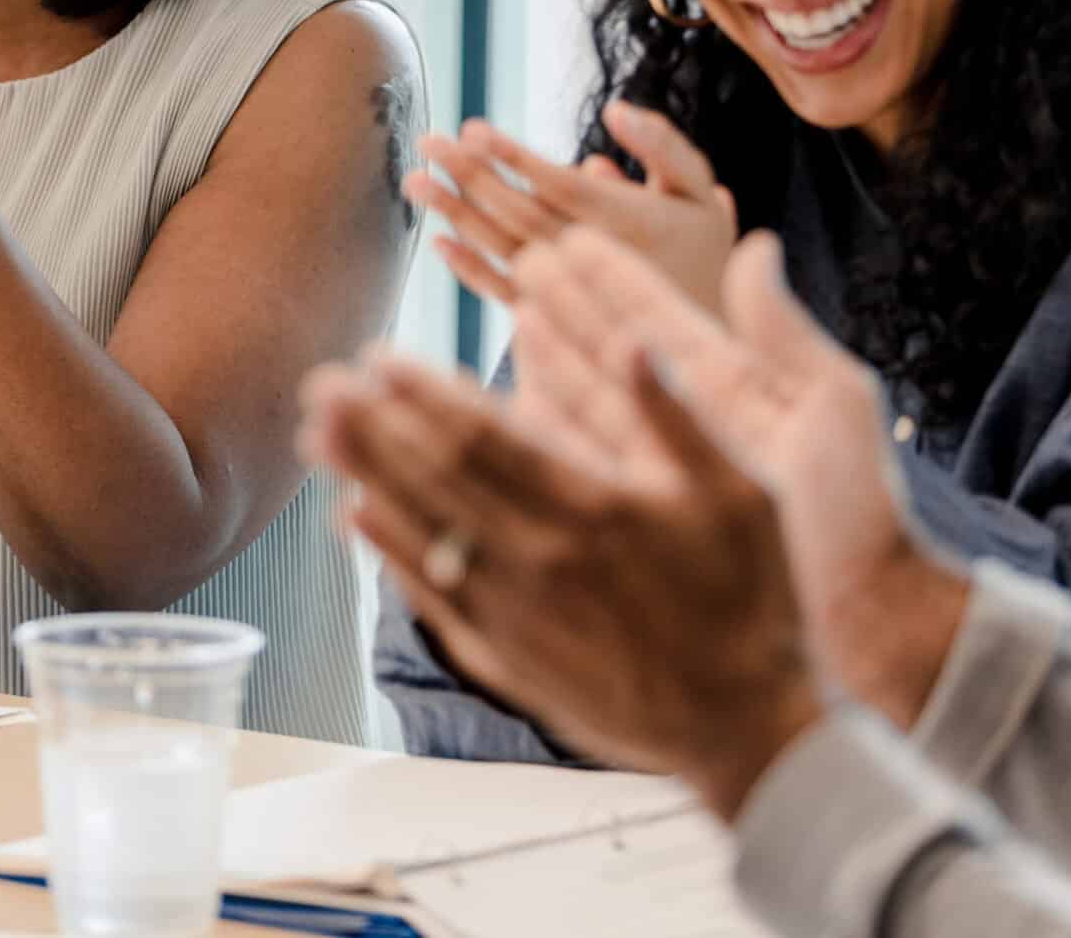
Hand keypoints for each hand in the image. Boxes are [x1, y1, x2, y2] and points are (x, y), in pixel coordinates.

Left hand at [298, 351, 821, 819]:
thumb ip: (677, 417)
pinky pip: (432, 597)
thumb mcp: (742, 497)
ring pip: (421, 533)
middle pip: (434, 480)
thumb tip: (632, 341)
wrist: (746, 730)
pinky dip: (390, 554)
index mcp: (592, 508)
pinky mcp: (507, 659)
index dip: (423, 395)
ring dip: (364, 479)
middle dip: (372, 428)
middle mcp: (539, 559)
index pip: (485, 437)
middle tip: (320, 384)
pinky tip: (356, 516)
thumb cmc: (753, 605)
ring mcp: (515, 614)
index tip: (377, 358)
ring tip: (317, 434)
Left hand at [407, 100, 735, 310]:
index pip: (558, 184)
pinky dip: (470, 270)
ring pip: (503, 249)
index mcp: (628, 221)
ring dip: (456, 215)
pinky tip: (438, 243)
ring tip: (415, 181)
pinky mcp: (554, 317)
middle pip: (519, 212)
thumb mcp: (701, 192)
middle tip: (426, 141)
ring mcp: (569, 290)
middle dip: (470, 175)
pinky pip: (505, 293)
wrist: (709, 335)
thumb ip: (663, 147)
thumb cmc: (705, 251)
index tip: (472, 128)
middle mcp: (592, 257)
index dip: (513, 158)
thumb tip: (615, 111)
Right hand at [512, 228, 966, 726]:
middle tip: (524, 256)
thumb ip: (783, 328)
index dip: (617, 278)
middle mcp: (693, 423)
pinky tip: (518, 394)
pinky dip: (550, 425)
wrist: (865, 616)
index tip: (574, 238)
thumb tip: (755, 246)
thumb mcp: (833, 404)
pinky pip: (587, 459)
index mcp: (736, 388)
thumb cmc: (863, 514)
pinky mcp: (646, 515)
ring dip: (552, 353)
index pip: (662, 318)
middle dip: (570, 304)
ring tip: (513, 309)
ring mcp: (666, 469)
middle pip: (616, 351)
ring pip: (593, 398)